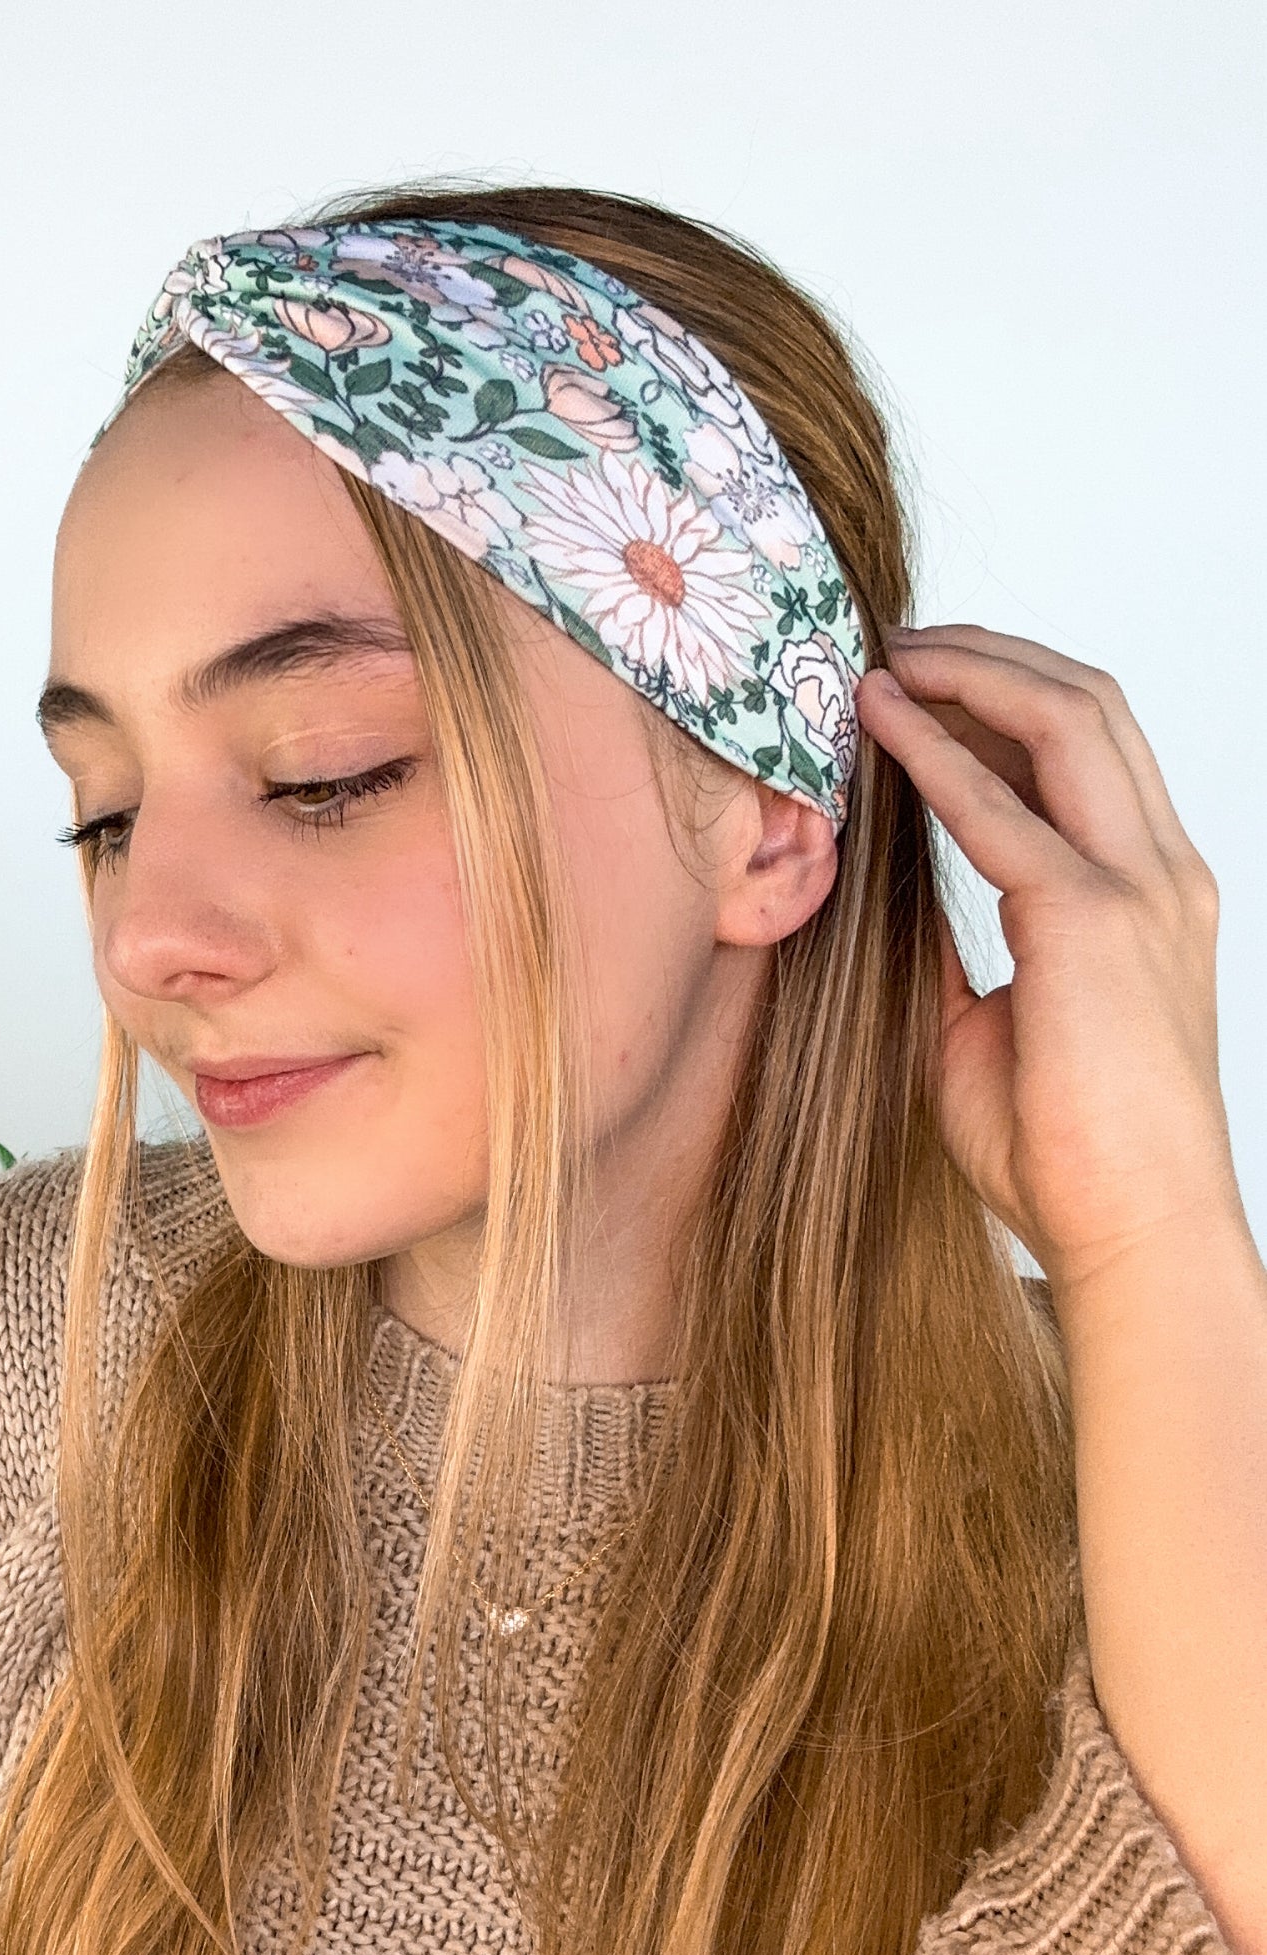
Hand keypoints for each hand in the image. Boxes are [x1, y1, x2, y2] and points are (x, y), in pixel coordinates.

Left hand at [854, 624, 1242, 1299]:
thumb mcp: (980, 1028)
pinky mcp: (1091, 922)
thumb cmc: (1064, 1151)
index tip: (919, 678)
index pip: (1088, 750)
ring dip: (969, 673)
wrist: (1128, 1232)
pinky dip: (935, 752)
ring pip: (1065, 720)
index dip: (1004, 696)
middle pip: (1087, 705)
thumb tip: (878, 903)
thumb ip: (943, 953)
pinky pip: (1001, 807)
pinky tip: (878, 725)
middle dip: (990, 655)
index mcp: (1147, 894)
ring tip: (882, 655)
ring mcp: (1137, 889)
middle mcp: (1159, 872)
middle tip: (894, 639)